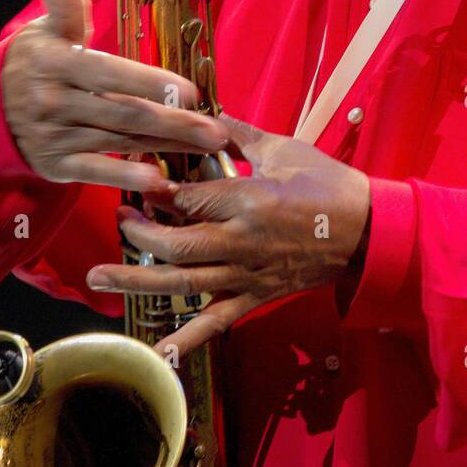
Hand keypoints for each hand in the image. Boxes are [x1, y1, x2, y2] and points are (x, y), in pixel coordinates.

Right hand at [0, 0, 227, 191]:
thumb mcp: (46, 26)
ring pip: (120, 142)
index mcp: (58, 62)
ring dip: (166, 147)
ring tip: (205, 148)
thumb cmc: (36, 60)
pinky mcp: (56, 165)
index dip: (150, 83)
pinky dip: (128, 177)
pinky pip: (97, 172)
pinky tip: (160, 182)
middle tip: (216, 131)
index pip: (110, 73)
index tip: (191, 92)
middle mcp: (56, 101)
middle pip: (125, 113)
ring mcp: (56, 136)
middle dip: (174, 123)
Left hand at [86, 113, 370, 356]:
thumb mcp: (283, 149)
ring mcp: (245, 274)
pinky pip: (215, 322)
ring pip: (182, 282)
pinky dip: (186, 340)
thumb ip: (237, 134)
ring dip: (137, 280)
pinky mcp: (254, 296)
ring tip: (98, 276)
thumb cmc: (328, 185)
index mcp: (248, 201)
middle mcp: (240, 242)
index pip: (185, 199)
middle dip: (138, 232)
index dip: (155, 190)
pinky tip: (157, 351)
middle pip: (174, 243)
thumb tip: (204, 115)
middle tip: (120, 218)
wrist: (367, 231)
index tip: (139, 179)